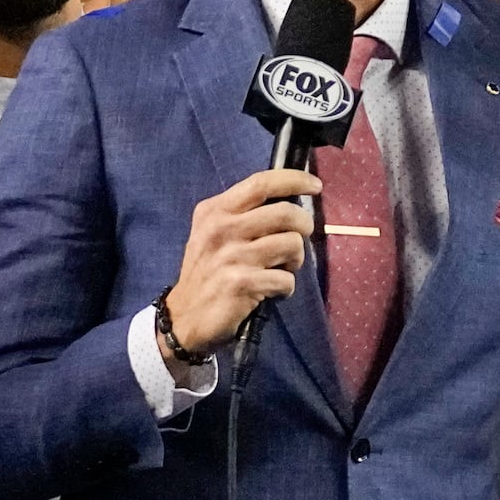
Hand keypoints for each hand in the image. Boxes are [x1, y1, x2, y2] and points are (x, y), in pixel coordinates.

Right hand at [163, 167, 320, 355]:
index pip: (261, 183)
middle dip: (304, 225)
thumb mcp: (213, 233)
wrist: (183, 319)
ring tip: (282, 269)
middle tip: (300, 238)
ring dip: (296, 259)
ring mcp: (231, 256)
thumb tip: (291, 201)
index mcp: (215, 211)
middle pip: (286, 213)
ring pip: (292, 244)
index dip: (295, 180)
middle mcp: (221, 229)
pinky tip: (272, 291)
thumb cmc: (208, 271)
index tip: (316, 185)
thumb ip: (244, 214)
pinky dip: (286, 287)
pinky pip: (286, 279)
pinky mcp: (241, 283)